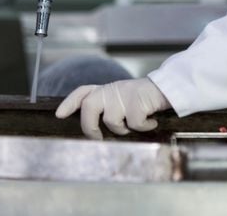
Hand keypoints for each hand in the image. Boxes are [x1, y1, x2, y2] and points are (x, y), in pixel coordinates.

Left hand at [55, 77, 169, 139]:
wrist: (167, 88)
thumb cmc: (143, 99)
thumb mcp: (121, 99)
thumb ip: (107, 108)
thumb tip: (94, 132)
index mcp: (105, 89)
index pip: (82, 92)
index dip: (69, 103)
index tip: (59, 115)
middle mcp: (111, 90)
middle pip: (89, 106)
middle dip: (90, 126)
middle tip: (97, 138)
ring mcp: (123, 94)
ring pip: (112, 120)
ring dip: (124, 128)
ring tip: (135, 124)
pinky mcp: (136, 100)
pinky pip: (134, 123)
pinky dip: (144, 126)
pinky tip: (151, 122)